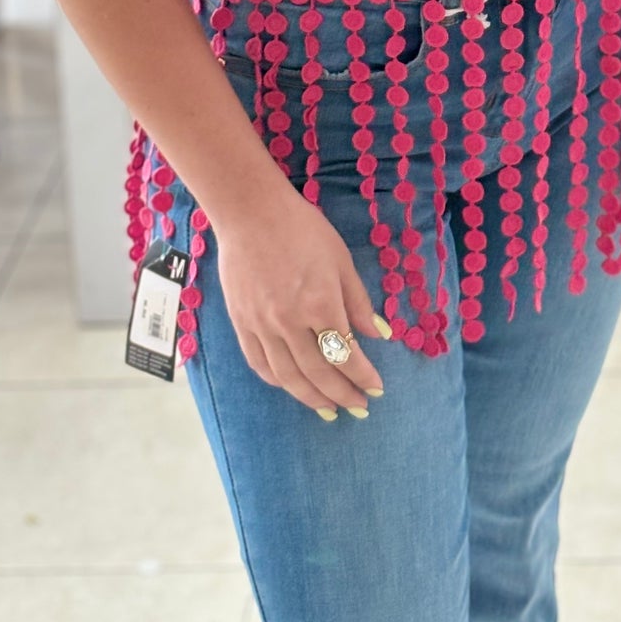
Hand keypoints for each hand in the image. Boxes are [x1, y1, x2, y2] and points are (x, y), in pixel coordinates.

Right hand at [214, 182, 388, 419]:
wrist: (251, 212)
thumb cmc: (302, 229)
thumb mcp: (341, 259)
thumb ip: (358, 301)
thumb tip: (379, 334)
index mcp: (320, 304)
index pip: (346, 355)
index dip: (363, 376)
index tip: (377, 389)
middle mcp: (290, 322)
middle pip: (318, 373)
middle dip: (342, 394)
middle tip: (358, 407)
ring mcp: (262, 325)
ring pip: (288, 377)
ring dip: (310, 398)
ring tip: (328, 410)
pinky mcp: (241, 323)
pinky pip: (259, 363)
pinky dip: (278, 381)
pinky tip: (292, 387)